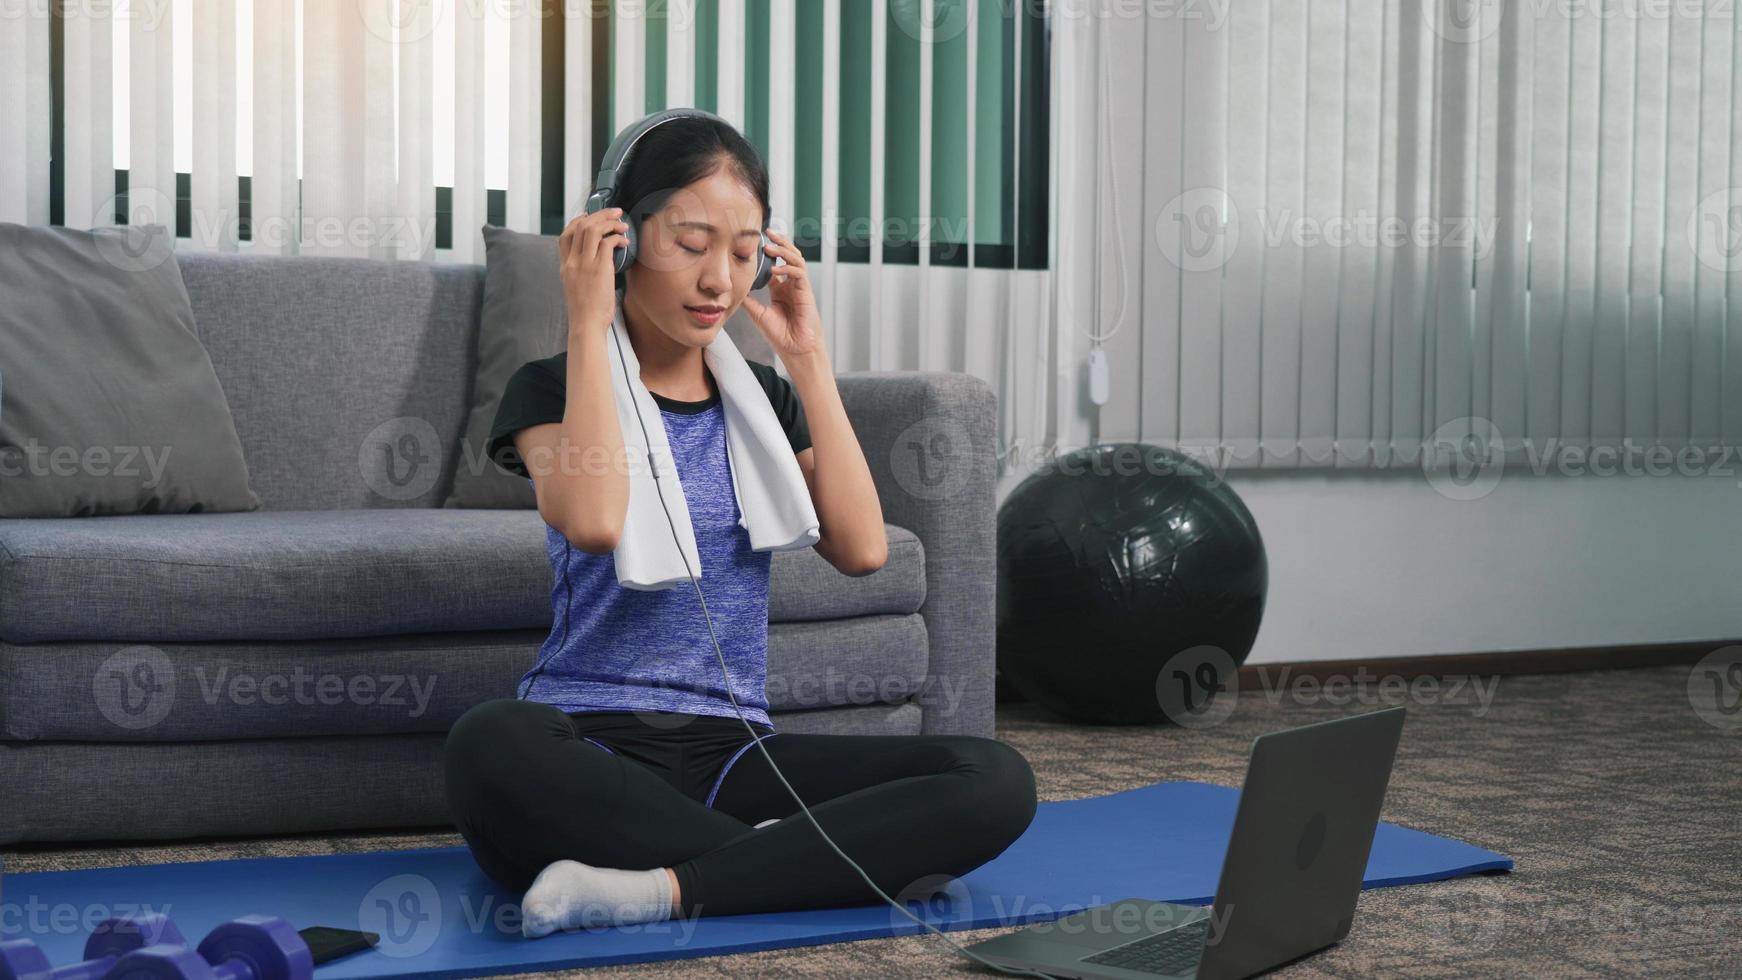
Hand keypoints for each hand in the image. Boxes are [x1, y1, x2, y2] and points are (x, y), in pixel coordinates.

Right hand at [558, 207, 629, 337]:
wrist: (586, 325)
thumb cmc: (586, 311)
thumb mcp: (577, 287)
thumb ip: (583, 270)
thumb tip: (601, 258)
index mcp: (565, 266)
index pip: (565, 233)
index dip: (580, 220)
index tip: (593, 217)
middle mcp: (572, 261)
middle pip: (580, 225)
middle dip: (599, 215)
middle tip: (615, 212)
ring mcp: (584, 264)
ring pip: (592, 229)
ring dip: (609, 222)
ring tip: (622, 224)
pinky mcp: (599, 269)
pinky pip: (607, 243)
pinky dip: (617, 238)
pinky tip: (625, 242)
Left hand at [742, 229, 822, 358]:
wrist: (795, 351)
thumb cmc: (781, 336)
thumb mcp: (758, 314)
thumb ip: (749, 299)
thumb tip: (733, 288)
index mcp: (781, 289)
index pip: (776, 263)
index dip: (768, 251)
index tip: (755, 242)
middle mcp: (791, 285)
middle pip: (789, 255)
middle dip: (779, 242)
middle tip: (767, 232)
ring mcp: (800, 287)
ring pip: (797, 259)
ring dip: (784, 251)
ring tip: (770, 247)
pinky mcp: (806, 293)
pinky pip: (799, 274)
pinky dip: (788, 269)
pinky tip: (775, 270)